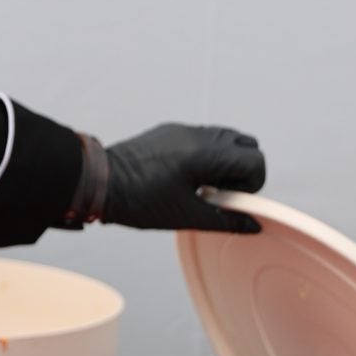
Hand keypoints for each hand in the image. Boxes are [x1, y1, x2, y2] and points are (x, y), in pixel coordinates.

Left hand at [102, 123, 265, 233]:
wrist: (99, 182)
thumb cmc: (138, 200)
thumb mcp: (187, 217)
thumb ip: (225, 220)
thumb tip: (251, 225)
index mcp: (207, 154)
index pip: (255, 160)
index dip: (251, 184)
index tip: (231, 200)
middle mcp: (199, 135)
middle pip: (246, 144)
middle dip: (242, 170)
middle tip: (220, 192)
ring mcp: (184, 130)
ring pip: (225, 138)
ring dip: (225, 161)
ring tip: (203, 185)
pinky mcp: (169, 131)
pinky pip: (202, 137)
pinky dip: (206, 154)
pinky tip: (185, 176)